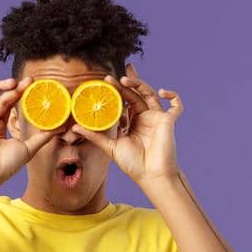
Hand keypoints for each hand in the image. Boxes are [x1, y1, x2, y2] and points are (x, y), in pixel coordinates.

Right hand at [0, 71, 55, 184]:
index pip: (10, 107)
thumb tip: (59, 128)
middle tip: (28, 81)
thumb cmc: (5, 165)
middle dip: (14, 89)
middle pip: (1, 99)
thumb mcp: (29, 148)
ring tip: (13, 82)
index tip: (32, 85)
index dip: (20, 95)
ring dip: (0, 87)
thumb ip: (42, 137)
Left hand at [70, 63, 183, 188]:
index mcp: (131, 123)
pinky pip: (176, 106)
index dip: (116, 91)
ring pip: (149, 95)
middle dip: (126, 83)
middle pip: (135, 95)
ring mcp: (157, 118)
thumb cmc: (133, 164)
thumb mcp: (110, 147)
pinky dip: (173, 96)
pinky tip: (161, 91)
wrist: (150, 175)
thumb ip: (94, 136)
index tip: (106, 82)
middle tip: (112, 76)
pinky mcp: (168, 121)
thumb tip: (74, 128)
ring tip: (125, 80)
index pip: (123, 102)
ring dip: (140, 85)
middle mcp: (144, 118)